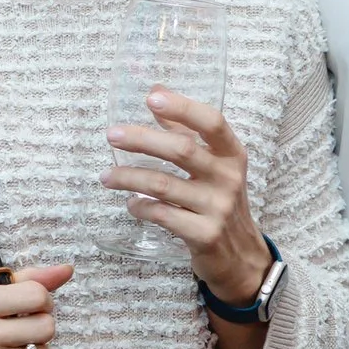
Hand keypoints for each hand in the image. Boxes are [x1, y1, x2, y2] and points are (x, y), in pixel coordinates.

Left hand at [102, 90, 271, 301]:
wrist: (241, 256)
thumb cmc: (221, 201)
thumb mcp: (214, 166)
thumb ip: (187, 131)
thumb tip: (156, 92)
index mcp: (232, 155)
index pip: (212, 122)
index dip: (182, 108)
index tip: (152, 98)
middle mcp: (228, 178)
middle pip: (181, 150)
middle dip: (142, 140)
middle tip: (112, 135)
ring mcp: (217, 208)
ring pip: (163, 185)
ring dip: (129, 178)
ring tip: (107, 176)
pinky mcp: (204, 235)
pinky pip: (162, 216)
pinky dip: (141, 207)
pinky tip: (131, 204)